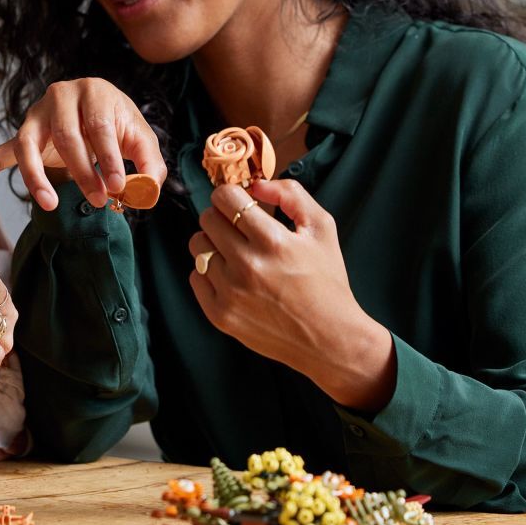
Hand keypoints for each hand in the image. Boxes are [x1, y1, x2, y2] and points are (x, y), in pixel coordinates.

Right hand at [0, 78, 166, 210]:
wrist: (99, 111)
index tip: (117, 187)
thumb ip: (150, 165)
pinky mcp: (23, 135)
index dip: (109, 158)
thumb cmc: (119, 126)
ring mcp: (36, 114)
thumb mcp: (141, 140)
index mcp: (94, 91)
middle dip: (83, 171)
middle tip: (99, 199)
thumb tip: (144, 192)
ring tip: (49, 203)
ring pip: (28, 144)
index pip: (99, 125)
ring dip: (38, 177)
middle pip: (65, 135)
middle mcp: (61, 96)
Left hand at [187, 178, 396, 411]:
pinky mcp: (220, 315)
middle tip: (241, 229)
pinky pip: (195, 276)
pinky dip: (209, 272)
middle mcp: (247, 266)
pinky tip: (232, 277)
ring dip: (213, 243)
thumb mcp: (321, 228)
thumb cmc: (327, 280)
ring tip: (236, 252)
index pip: (225, 198)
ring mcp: (230, 292)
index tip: (240, 203)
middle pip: (207, 218)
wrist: (330, 339)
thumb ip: (291, 194)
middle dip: (223, 217)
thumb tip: (255, 185)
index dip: (231, 195)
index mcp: (272, 241)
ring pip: (197, 246)